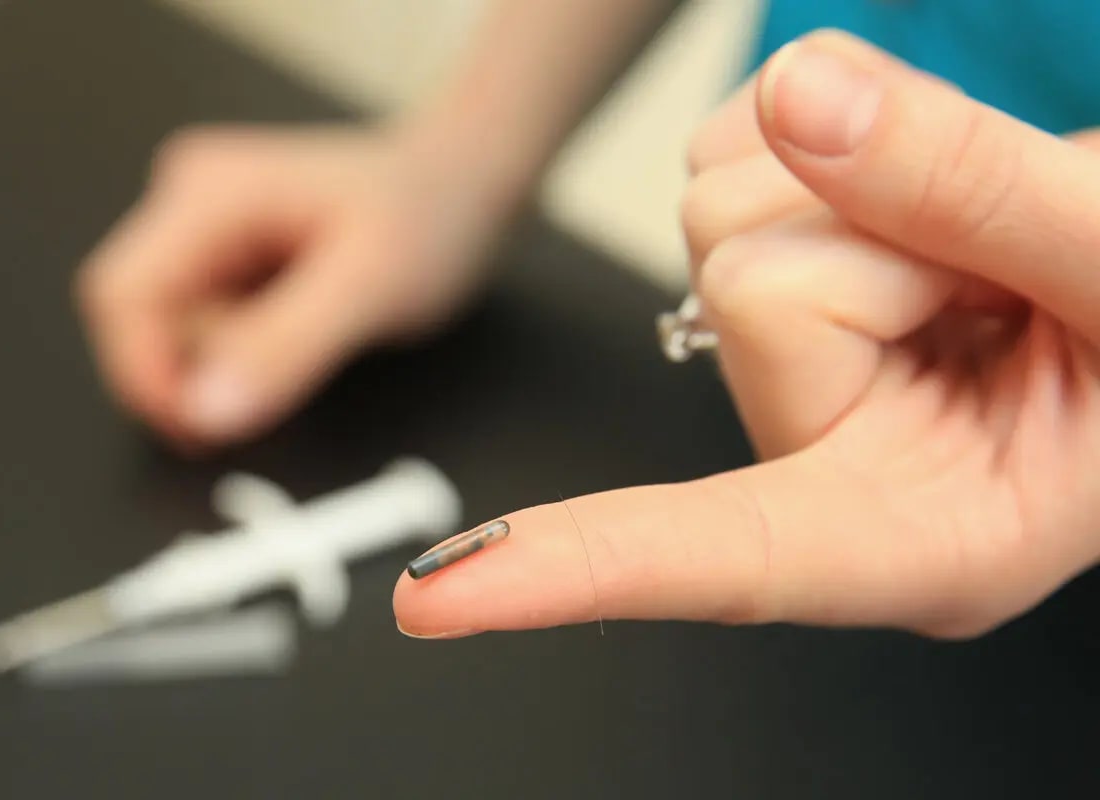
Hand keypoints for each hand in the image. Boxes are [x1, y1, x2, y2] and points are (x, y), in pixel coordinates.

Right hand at [77, 125, 507, 446]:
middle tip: (276, 389)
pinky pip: (206, 325)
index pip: (120, 293)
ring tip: (313, 338)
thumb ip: (286, 348)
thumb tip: (205, 411)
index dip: (144, 374)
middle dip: (193, 371)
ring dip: (225, 364)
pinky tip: (301, 333)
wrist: (459, 184)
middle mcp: (192, 200)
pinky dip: (241, 353)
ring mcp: (205, 226)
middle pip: (141, 316)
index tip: (200, 428)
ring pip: (174, 330)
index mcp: (212, 192)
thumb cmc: (428, 216)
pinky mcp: (226, 253)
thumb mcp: (370, 288)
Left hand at [393, 32, 1099, 639]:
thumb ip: (985, 196)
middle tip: (1009, 257)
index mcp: (920, 530)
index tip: (442, 600)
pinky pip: (724, 159)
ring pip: (721, 218)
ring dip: (866, 182)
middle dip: (890, 227)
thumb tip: (811, 111)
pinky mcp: (766, 279)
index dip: (583, 567)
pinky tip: (910, 200)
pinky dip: (822, 141)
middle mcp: (827, 464)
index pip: (725, 555)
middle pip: (743, 290)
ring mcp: (786, 372)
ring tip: (976, 239)